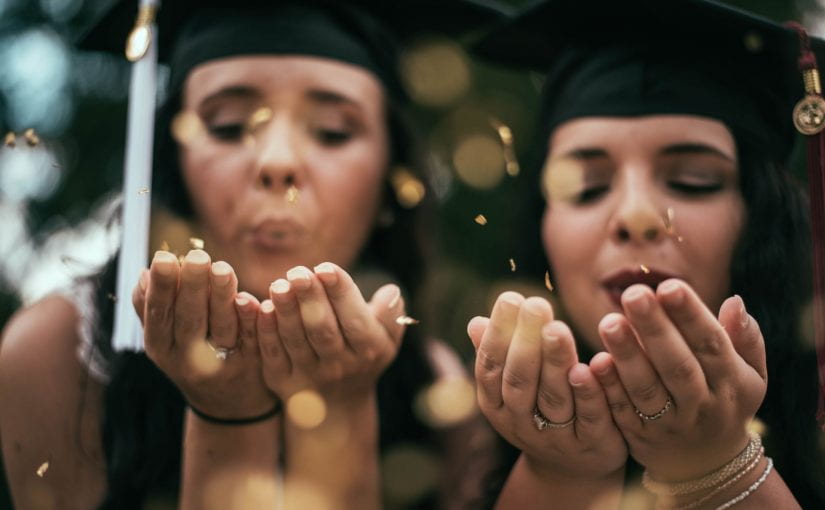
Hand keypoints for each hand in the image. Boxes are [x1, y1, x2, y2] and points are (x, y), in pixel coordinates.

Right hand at [132, 250, 275, 418]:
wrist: (230, 405)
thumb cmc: (192, 359)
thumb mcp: (165, 340)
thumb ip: (153, 310)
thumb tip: (144, 273)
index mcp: (162, 349)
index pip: (159, 315)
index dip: (162, 288)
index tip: (164, 257)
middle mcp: (189, 359)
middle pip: (189, 320)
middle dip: (192, 287)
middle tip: (196, 255)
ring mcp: (223, 363)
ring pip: (222, 327)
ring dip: (221, 297)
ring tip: (222, 267)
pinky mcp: (253, 363)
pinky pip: (251, 337)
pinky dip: (250, 318)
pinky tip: (249, 298)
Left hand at [255, 262, 403, 403]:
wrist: (337, 407)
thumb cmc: (362, 357)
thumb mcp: (386, 340)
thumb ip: (390, 315)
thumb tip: (392, 291)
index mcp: (368, 350)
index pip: (356, 320)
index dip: (341, 293)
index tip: (326, 267)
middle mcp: (340, 365)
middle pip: (323, 330)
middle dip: (310, 298)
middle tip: (298, 272)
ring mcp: (310, 375)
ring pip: (296, 340)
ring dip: (286, 311)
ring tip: (279, 284)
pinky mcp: (283, 382)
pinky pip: (273, 354)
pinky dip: (267, 331)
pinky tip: (261, 307)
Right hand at [468, 292, 626, 481]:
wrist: (574, 468)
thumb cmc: (540, 411)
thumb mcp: (514, 387)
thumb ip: (500, 354)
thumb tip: (475, 322)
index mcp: (496, 405)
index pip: (490, 367)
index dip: (498, 334)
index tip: (510, 298)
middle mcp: (520, 423)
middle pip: (519, 382)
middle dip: (525, 342)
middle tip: (536, 304)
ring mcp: (555, 437)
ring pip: (553, 399)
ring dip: (554, 362)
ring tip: (558, 327)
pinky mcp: (592, 444)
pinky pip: (589, 418)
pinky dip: (588, 393)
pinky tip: (590, 366)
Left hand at [590, 279, 765, 481]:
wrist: (706, 463)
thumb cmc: (725, 398)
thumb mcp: (749, 374)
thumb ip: (745, 338)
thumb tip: (735, 301)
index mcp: (730, 383)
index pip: (711, 344)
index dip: (691, 315)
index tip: (669, 285)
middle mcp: (701, 405)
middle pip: (677, 366)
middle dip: (655, 329)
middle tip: (633, 294)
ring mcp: (669, 424)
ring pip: (646, 389)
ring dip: (627, 355)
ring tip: (609, 322)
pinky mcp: (639, 436)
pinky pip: (622, 411)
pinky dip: (608, 387)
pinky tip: (594, 362)